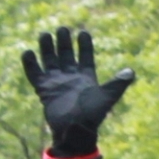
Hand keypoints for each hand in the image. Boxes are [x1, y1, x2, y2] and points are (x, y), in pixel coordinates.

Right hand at [20, 27, 135, 158]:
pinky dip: (30, 64)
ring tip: (45, 34)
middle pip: (65, 55)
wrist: (75, 130)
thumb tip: (131, 72)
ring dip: (47, 48)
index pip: (85, 57)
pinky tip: (27, 52)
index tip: (83, 32)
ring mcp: (56, 83)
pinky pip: (35, 74)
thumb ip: (117, 84)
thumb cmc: (93, 115)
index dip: (84, 45)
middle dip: (64, 42)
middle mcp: (70, 78)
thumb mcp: (107, 97)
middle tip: (62, 28)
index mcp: (86, 78)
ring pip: (50, 61)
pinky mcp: (44, 90)